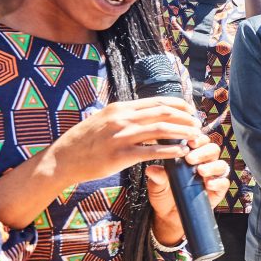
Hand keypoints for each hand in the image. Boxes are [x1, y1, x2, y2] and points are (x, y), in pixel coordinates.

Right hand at [56, 97, 201, 183]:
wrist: (62, 159)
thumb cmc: (85, 141)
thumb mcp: (104, 119)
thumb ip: (125, 115)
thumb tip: (146, 113)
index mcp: (120, 108)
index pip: (157, 101)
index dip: (178, 105)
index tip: (190, 110)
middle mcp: (122, 118)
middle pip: (164, 112)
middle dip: (185, 117)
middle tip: (197, 124)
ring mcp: (121, 137)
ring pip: (162, 130)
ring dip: (183, 132)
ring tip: (195, 137)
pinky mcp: (121, 156)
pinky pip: (152, 151)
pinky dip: (171, 150)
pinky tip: (182, 152)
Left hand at [146, 135, 229, 245]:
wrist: (169, 216)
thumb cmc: (164, 194)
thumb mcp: (157, 185)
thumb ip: (156, 176)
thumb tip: (151, 169)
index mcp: (191, 155)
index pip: (199, 141)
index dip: (197, 138)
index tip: (188, 142)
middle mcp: (204, 163)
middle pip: (213, 149)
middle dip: (203, 151)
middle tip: (190, 158)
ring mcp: (213, 176)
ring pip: (221, 164)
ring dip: (211, 165)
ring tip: (199, 171)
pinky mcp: (218, 190)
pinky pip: (224, 182)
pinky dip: (218, 182)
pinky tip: (208, 184)